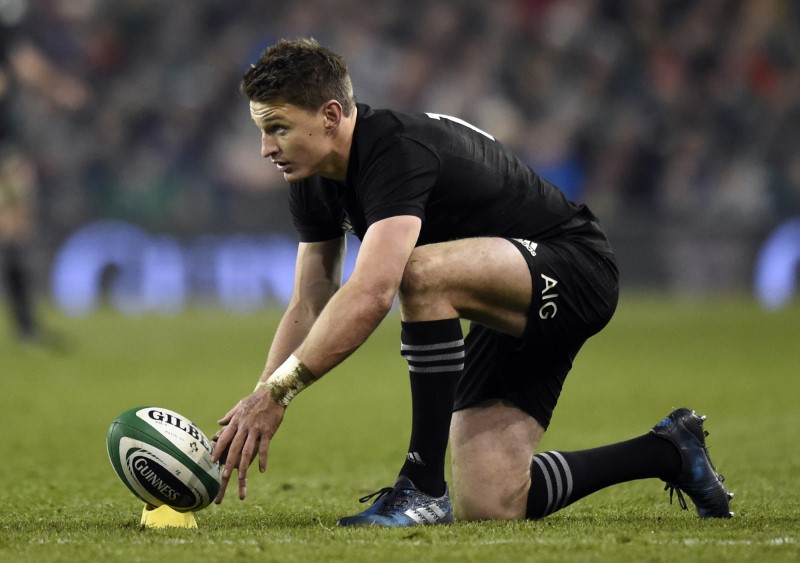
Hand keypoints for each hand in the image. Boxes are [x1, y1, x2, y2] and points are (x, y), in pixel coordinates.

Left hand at [210, 388, 285, 502]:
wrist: (273, 392)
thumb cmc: (256, 399)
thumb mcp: (239, 406)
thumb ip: (229, 416)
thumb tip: (219, 423)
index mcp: (236, 422)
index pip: (224, 438)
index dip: (218, 450)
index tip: (212, 461)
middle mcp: (244, 427)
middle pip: (234, 448)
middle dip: (228, 463)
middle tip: (224, 476)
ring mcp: (256, 430)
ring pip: (248, 451)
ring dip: (244, 465)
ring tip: (241, 478)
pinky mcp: (267, 431)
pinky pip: (264, 448)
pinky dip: (263, 459)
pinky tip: (262, 470)